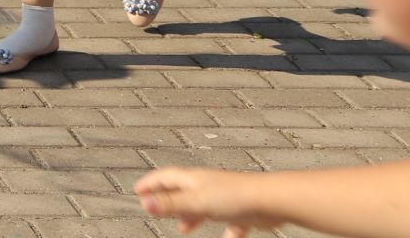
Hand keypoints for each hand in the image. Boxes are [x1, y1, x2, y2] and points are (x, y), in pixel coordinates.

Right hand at [134, 167, 278, 236]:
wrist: (270, 201)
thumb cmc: (234, 197)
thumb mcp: (196, 202)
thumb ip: (171, 204)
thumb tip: (144, 203)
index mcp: (193, 180)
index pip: (165, 178)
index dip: (151, 184)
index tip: (139, 191)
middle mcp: (208, 185)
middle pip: (183, 191)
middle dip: (169, 201)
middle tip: (157, 210)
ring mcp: (226, 197)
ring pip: (203, 207)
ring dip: (191, 217)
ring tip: (183, 228)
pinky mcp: (243, 211)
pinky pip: (230, 222)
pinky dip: (225, 232)